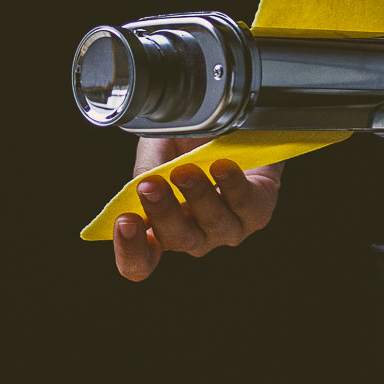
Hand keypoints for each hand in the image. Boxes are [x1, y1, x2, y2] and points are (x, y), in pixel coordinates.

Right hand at [113, 135, 283, 281]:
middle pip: (175, 239)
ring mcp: (227, 229)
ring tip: (185, 171)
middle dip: (161, 213)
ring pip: (211, 224)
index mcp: (162, 227)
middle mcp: (195, 235)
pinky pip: (245, 204)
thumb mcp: (159, 148)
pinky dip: (231, 185)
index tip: (125, 222)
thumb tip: (140, 186)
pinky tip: (221, 166)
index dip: (130, 251)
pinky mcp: (257, 212)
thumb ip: (147, 169)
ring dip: (196, 196)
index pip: (141, 260)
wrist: (233, 124)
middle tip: (150, 186)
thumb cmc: (190, 142)